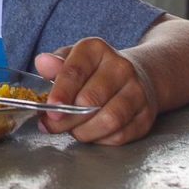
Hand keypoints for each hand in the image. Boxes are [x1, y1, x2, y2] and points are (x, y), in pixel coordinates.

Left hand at [33, 37, 157, 145]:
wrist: (136, 76)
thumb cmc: (94, 71)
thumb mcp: (71, 59)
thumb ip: (54, 64)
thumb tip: (42, 63)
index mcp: (96, 49)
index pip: (76, 71)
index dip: (61, 92)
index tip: (51, 107)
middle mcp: (120, 67)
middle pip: (90, 100)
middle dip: (67, 118)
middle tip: (53, 125)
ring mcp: (137, 91)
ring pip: (109, 120)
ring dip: (85, 132)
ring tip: (73, 130)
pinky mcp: (146, 115)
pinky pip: (121, 135)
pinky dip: (102, 140)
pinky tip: (93, 133)